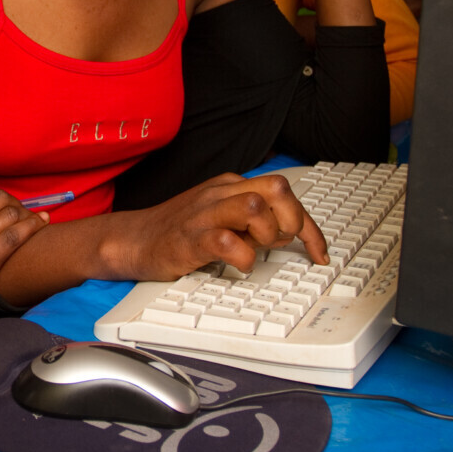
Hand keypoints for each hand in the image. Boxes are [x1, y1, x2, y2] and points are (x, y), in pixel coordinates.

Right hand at [117, 172, 328, 279]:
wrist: (133, 240)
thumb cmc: (179, 232)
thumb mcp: (222, 217)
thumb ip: (254, 220)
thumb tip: (291, 233)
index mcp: (231, 186)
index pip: (283, 191)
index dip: (310, 225)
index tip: (319, 251)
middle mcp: (221, 194)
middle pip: (276, 188)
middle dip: (292, 219)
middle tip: (283, 243)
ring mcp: (205, 214)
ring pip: (254, 206)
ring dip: (268, 233)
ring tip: (257, 249)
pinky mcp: (191, 239)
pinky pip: (227, 242)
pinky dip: (243, 258)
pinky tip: (240, 265)